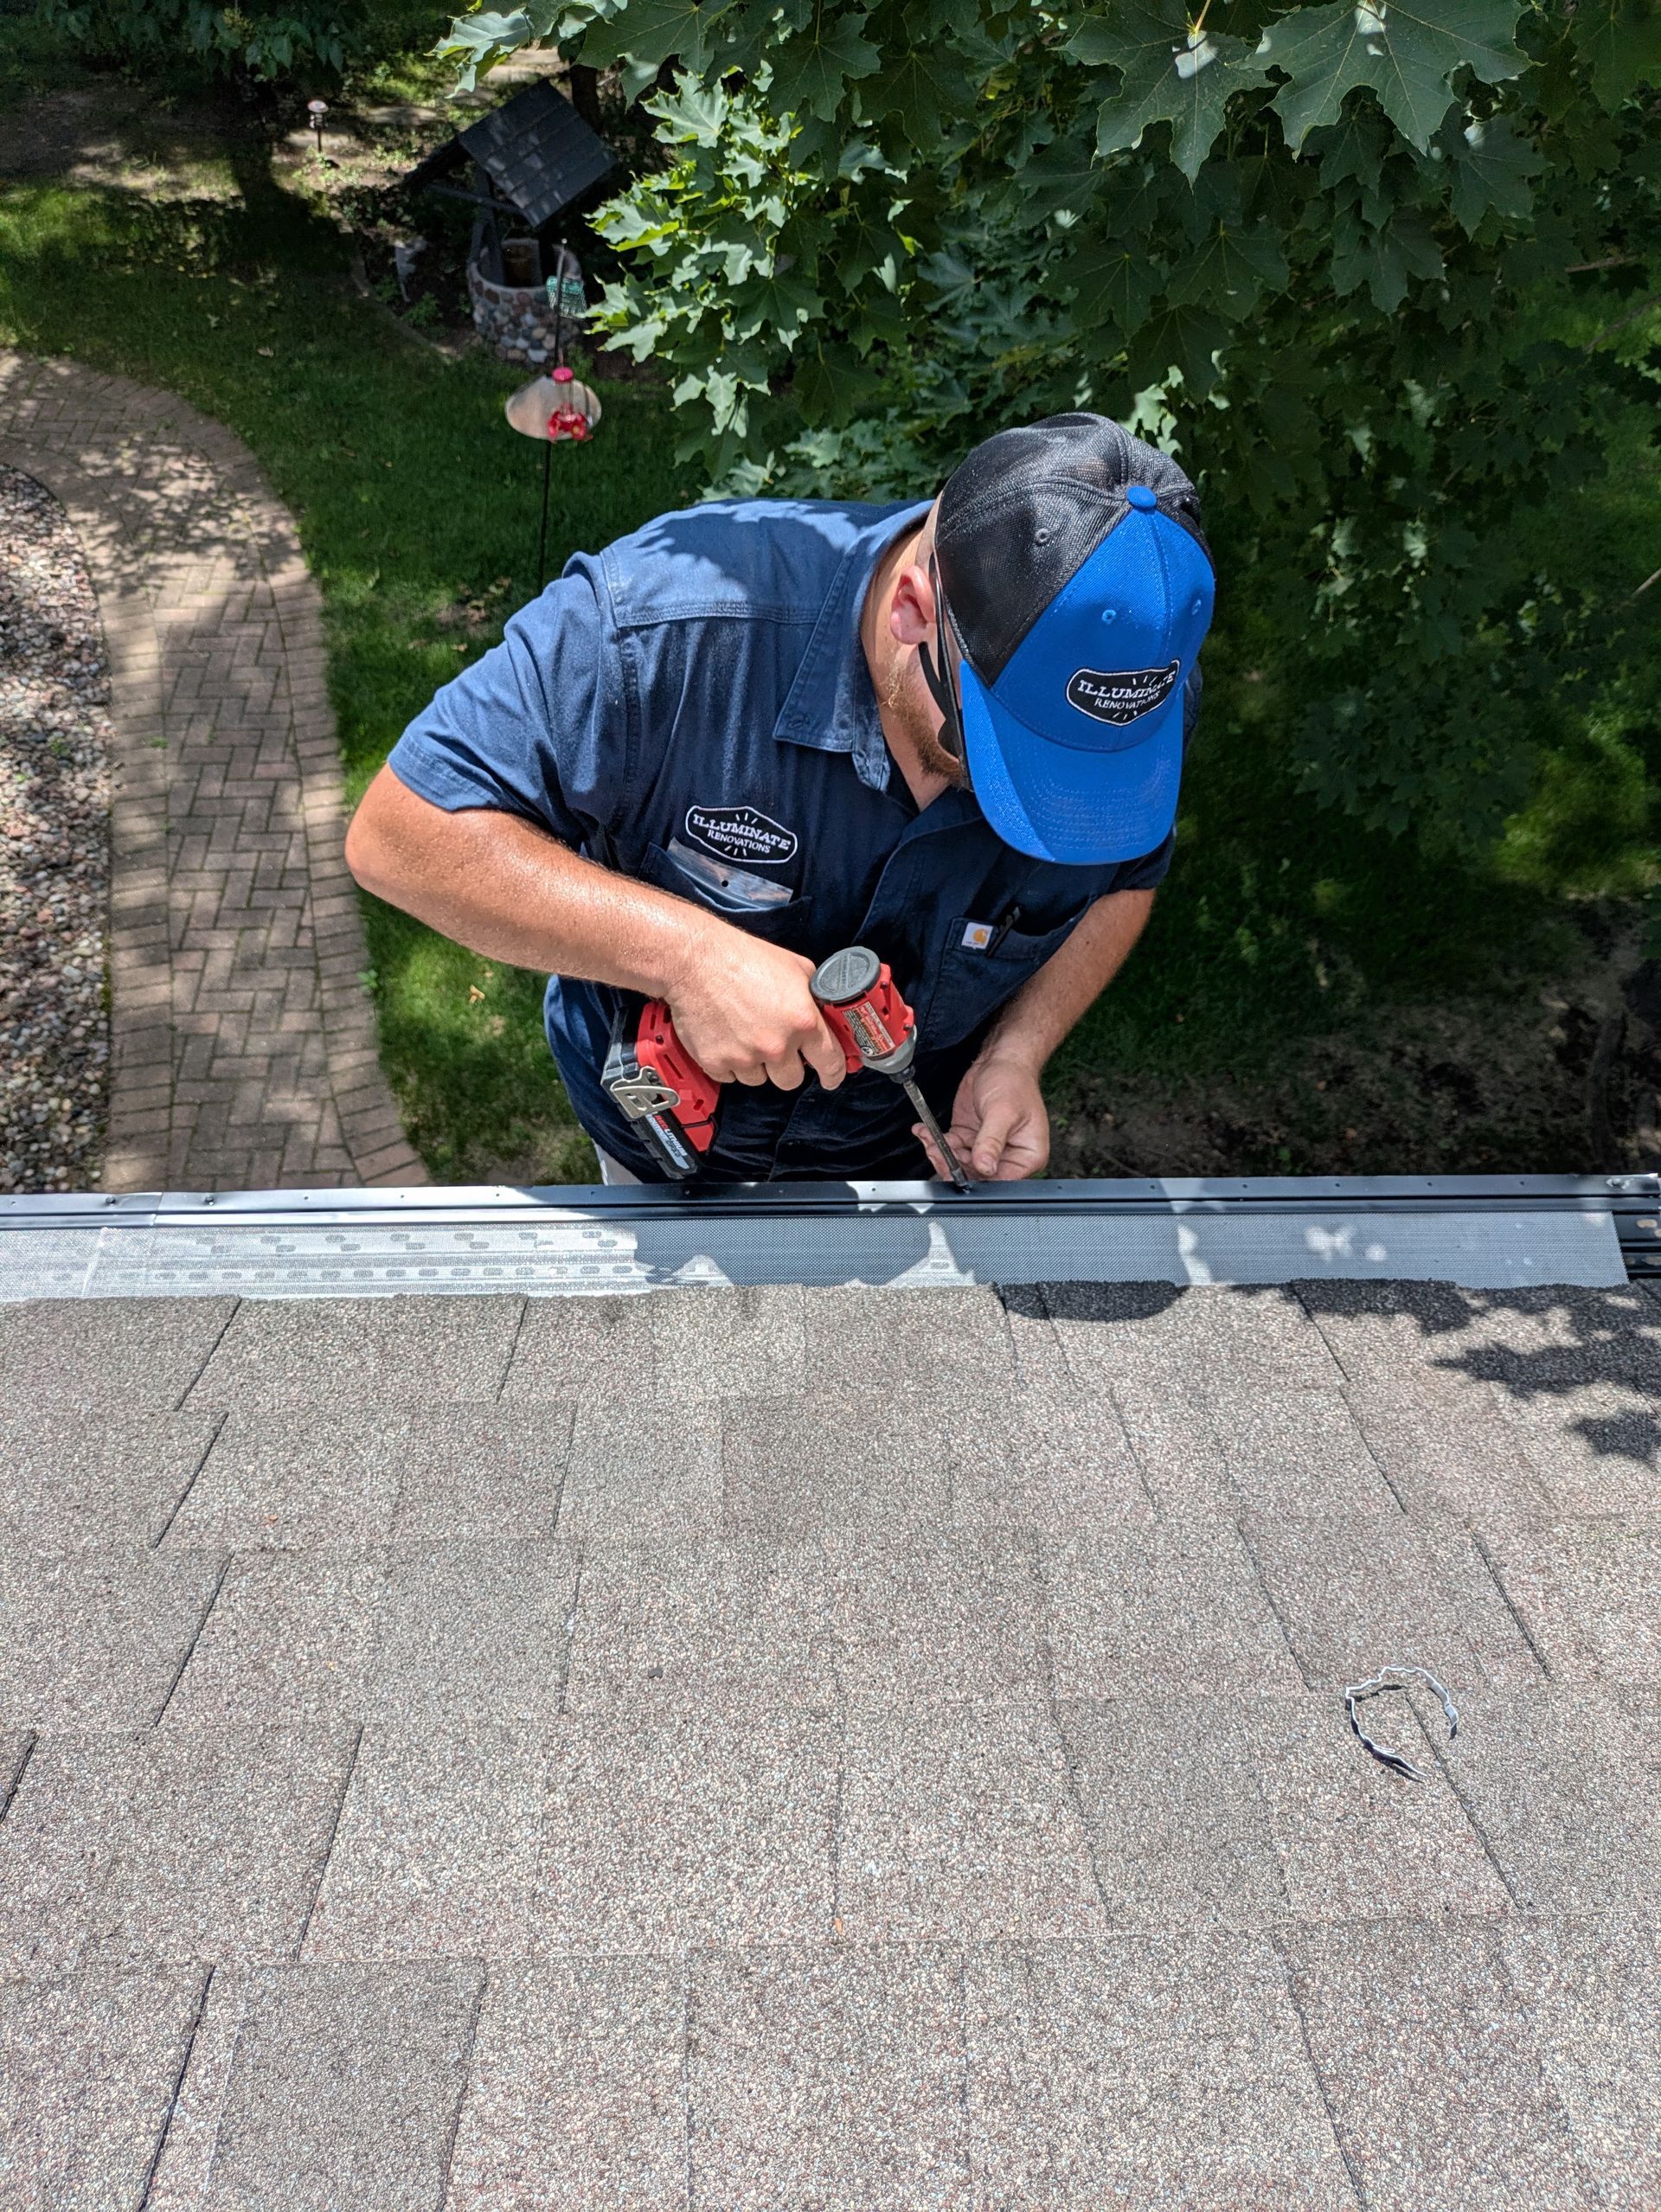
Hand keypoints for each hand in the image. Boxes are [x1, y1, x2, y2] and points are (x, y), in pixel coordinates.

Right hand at [665, 921, 845, 1090]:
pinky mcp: (716, 1063)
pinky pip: (729, 1077)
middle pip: (791, 1080)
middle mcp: (776, 1045)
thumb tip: (823, 1013)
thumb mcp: (795, 967)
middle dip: (786, 1066)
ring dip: (755, 1064)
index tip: (830, 1078)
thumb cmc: (742, 958)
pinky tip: (725, 1037)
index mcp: (802, 1021)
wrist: (695, 960)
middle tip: (775, 1046)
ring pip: (759, 1080)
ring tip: (744, 1033)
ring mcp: (745, 1057)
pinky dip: (729, 1063)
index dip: (833, 1074)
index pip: (829, 1063)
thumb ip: (814, 997)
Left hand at [915, 1051, 1048, 1180]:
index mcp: (1027, 1155)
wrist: (1000, 1060)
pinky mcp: (969, 1137)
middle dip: (952, 1166)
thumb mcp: (1002, 1111)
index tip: (957, 1171)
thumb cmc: (1013, 1081)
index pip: (1001, 1181)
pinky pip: (950, 1148)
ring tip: (929, 1139)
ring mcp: (986, 1148)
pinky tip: (925, 1132)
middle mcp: (1007, 1156)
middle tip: (936, 1152)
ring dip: (941, 1154)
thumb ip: (992, 1141)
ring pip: (959, 1164)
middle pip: (976, 1175)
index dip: (977, 1179)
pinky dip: (936, 1141)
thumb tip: (985, 1166)